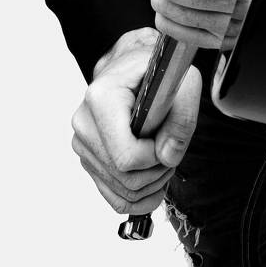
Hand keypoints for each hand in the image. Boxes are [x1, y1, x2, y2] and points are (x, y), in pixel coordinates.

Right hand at [70, 29, 201, 215]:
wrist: (135, 68)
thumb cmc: (156, 71)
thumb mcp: (183, 80)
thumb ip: (183, 116)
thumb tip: (167, 156)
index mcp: (101, 98)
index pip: (127, 156)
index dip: (156, 157)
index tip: (168, 138)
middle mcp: (84, 122)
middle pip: (124, 178)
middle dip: (157, 171)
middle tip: (171, 148)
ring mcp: (82, 144)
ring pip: (122, 192)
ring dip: (152, 183)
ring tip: (163, 155)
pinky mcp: (88, 160)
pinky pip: (114, 198)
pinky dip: (139, 197)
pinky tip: (154, 180)